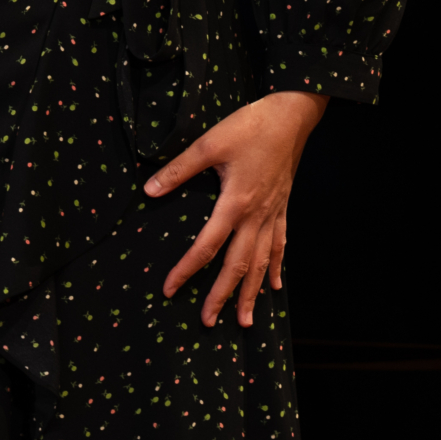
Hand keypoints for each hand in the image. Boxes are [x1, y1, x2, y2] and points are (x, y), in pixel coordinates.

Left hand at [146, 90, 329, 326]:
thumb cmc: (249, 127)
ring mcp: (273, 214)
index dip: (187, 270)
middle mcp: (257, 216)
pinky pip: (280, 246)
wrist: (291, 117)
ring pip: (262, 263)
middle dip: (222, 296)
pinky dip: (276, 268)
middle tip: (208, 322)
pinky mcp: (283, 208)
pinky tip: (275, 286)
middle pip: (238, 266)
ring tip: (245, 321)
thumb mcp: (208, 144)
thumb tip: (150, 190)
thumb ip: (178, 169)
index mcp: (235, 203)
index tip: (170, 290)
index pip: (207, 246)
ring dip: (252, 293)